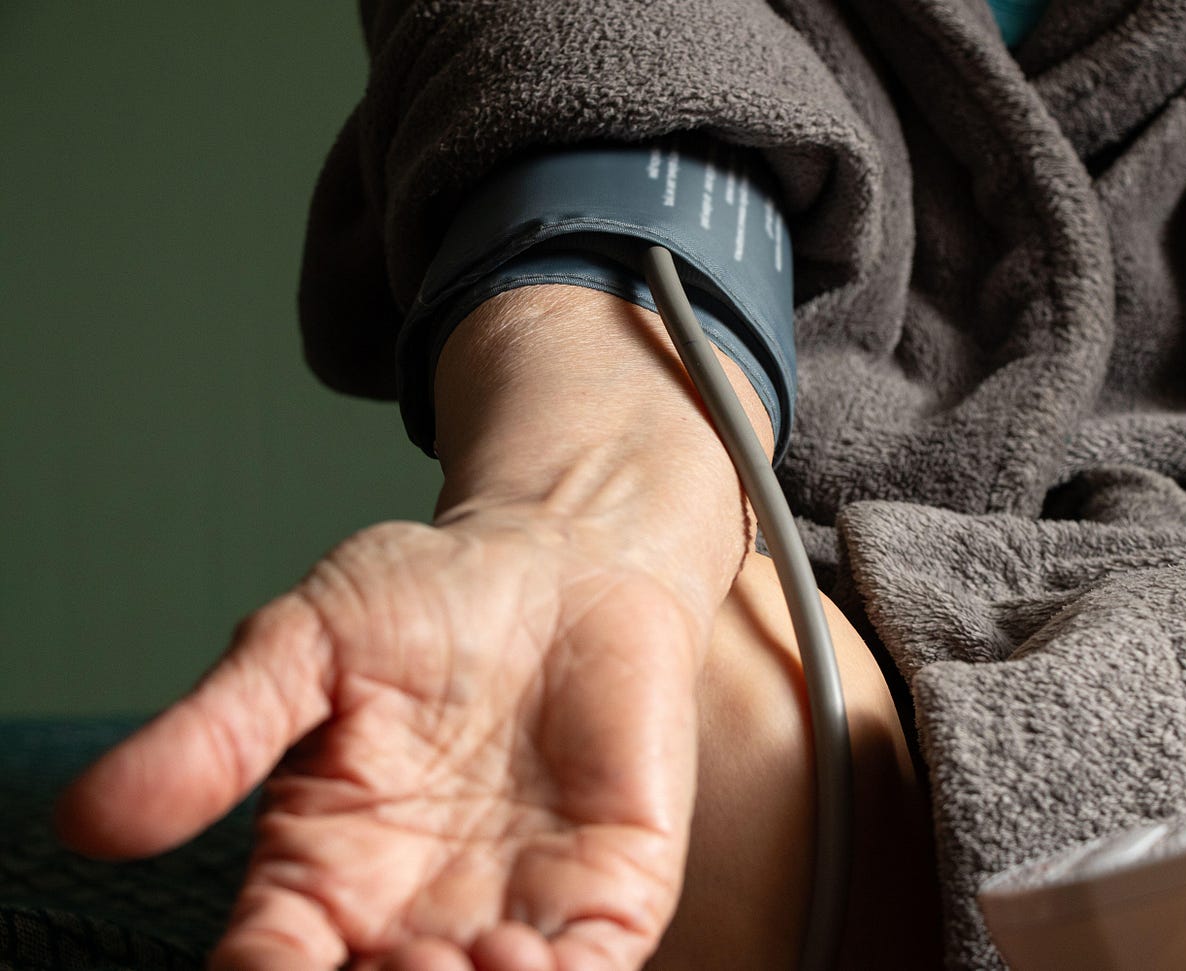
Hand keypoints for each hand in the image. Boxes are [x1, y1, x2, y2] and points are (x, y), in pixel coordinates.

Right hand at [56, 284, 774, 969]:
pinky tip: (519, 953)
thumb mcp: (302, 647)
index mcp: (323, 875)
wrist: (560, 557)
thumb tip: (86, 824)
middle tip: (391, 969)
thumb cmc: (426, 598)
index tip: (275, 968)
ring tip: (455, 962)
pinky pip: (591, 969)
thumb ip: (216, 734)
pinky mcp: (610, 888)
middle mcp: (415, 916)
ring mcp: (515, 908)